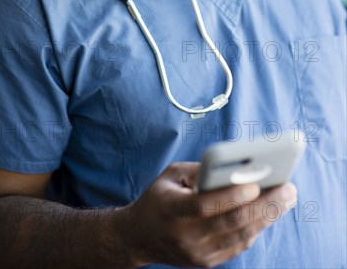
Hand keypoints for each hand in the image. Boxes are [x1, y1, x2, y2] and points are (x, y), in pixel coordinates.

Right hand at [122, 162, 296, 267]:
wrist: (139, 236)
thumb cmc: (159, 197)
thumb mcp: (171, 175)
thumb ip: (200, 171)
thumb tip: (235, 167)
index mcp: (172, 210)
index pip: (206, 206)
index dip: (232, 196)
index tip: (256, 184)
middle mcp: (185, 236)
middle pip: (231, 223)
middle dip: (264, 205)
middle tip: (287, 188)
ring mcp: (197, 254)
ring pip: (240, 236)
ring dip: (268, 217)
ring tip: (286, 198)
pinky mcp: (206, 262)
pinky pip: (238, 246)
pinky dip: (256, 228)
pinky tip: (270, 213)